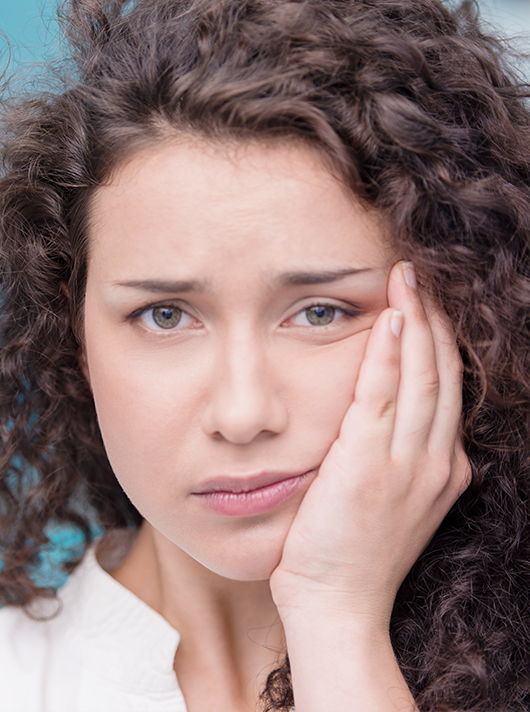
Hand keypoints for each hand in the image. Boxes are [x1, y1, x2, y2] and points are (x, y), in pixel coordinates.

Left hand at [270, 261, 470, 628]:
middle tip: (418, 276)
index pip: (447, 389)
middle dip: (432, 318)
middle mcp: (436, 461)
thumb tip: (386, 419)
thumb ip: (398, 458)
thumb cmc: (354, 553)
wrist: (338, 605)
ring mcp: (407, 463)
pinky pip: (382, 394)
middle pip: (441, 373)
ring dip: (415, 321)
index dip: (439, 342)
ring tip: (405, 279)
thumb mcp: (393, 501)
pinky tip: (389, 318)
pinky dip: (388, 353)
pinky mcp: (369, 464)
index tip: (425, 306)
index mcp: (443, 468)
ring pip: (420, 375)